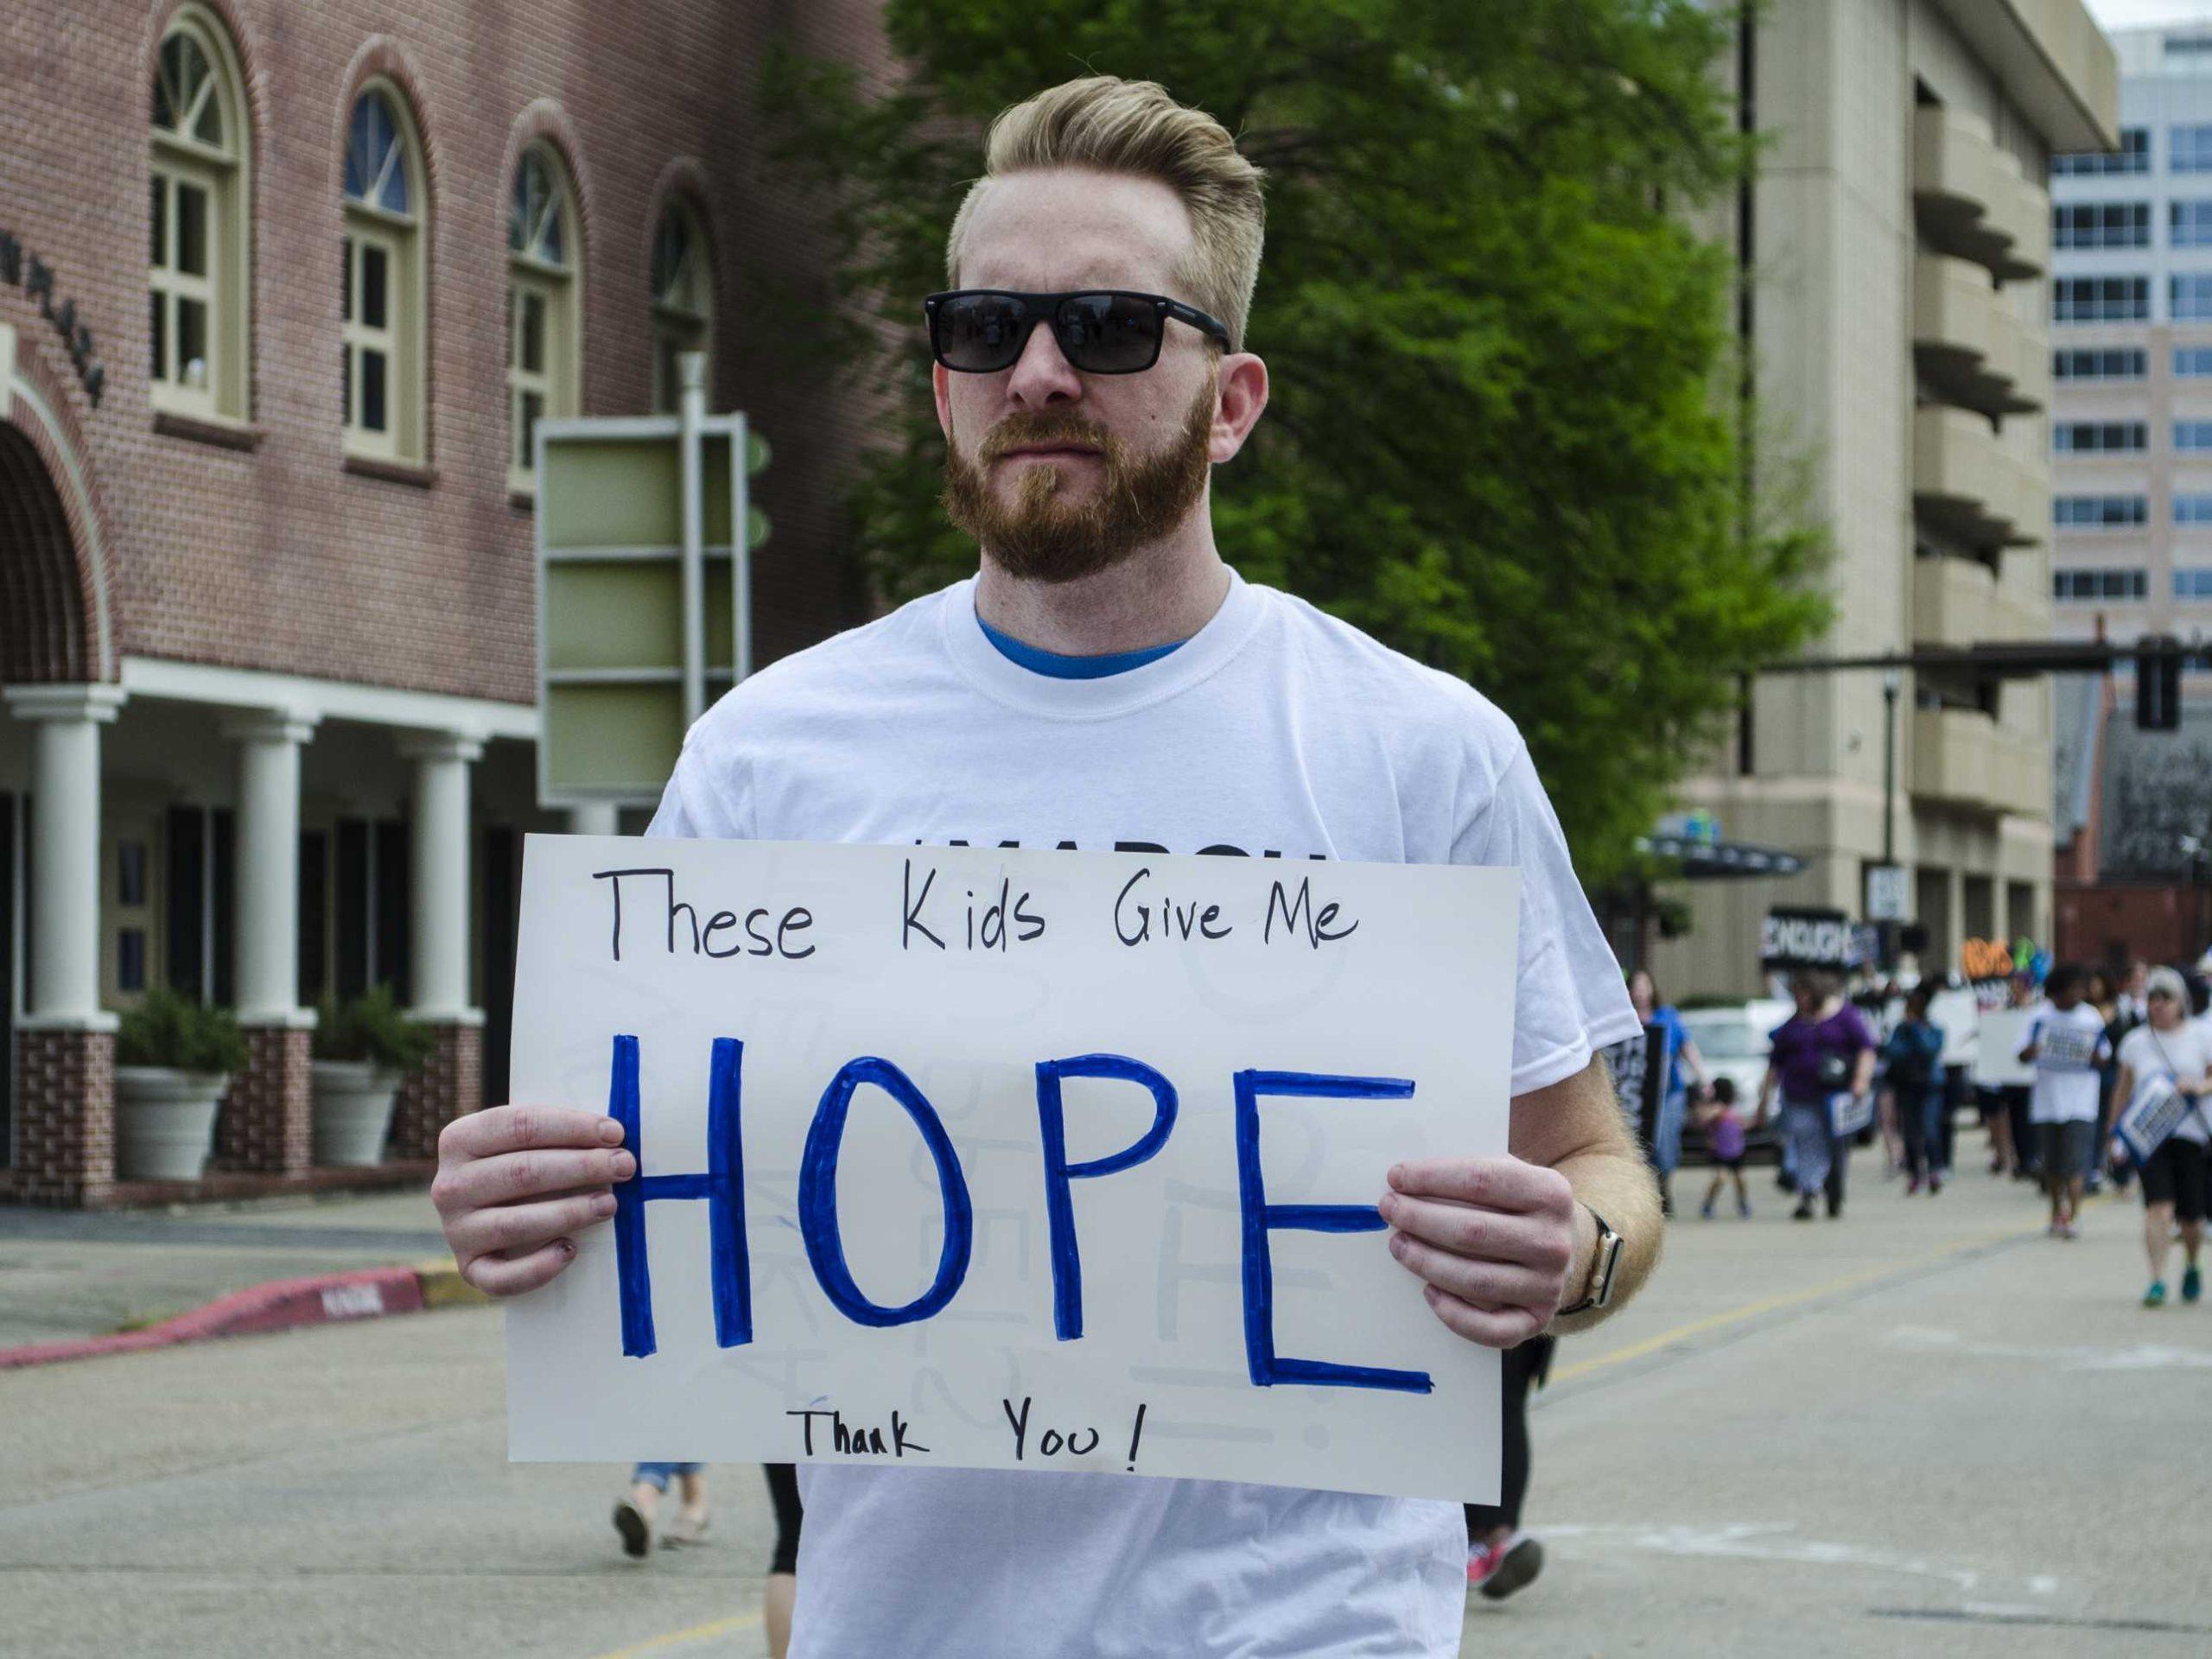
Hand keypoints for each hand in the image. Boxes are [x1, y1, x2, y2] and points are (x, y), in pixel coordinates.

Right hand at [431, 1104, 635, 1295]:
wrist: (489, 1212)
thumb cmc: (521, 1165)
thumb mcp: (528, 1140)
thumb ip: (557, 1133)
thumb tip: (613, 1136)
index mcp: (461, 1139)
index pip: (520, 1125)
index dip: (571, 1127)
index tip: (615, 1133)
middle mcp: (449, 1185)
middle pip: (521, 1172)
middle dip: (581, 1167)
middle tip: (624, 1166)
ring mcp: (456, 1230)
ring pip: (514, 1224)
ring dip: (568, 1213)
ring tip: (609, 1204)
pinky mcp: (469, 1269)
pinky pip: (501, 1277)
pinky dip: (538, 1268)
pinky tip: (570, 1250)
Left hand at [1377, 1156, 1579, 1347]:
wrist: (1559, 1246)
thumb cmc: (1516, 1205)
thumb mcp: (1507, 1174)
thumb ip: (1467, 1173)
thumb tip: (1406, 1180)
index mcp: (1549, 1192)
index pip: (1481, 1180)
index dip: (1432, 1177)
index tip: (1396, 1177)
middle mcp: (1554, 1240)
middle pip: (1473, 1231)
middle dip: (1420, 1219)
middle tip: (1388, 1209)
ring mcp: (1549, 1284)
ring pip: (1475, 1279)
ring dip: (1426, 1262)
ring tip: (1398, 1245)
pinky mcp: (1538, 1319)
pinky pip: (1491, 1329)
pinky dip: (1454, 1315)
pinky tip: (1429, 1291)